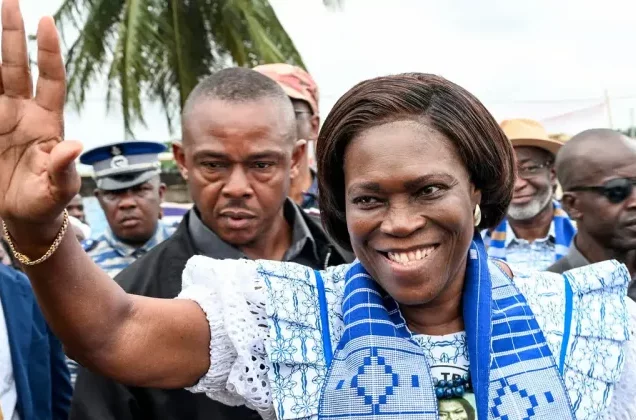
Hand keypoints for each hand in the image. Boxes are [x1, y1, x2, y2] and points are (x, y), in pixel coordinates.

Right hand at [0, 0, 80, 226]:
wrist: (25, 219)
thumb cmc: (49, 203)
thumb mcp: (61, 190)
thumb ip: (64, 169)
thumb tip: (74, 146)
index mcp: (49, 123)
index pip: (51, 79)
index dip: (50, 52)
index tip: (46, 21)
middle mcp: (24, 113)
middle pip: (17, 67)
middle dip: (12, 34)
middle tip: (8, 1)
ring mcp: (1, 119)